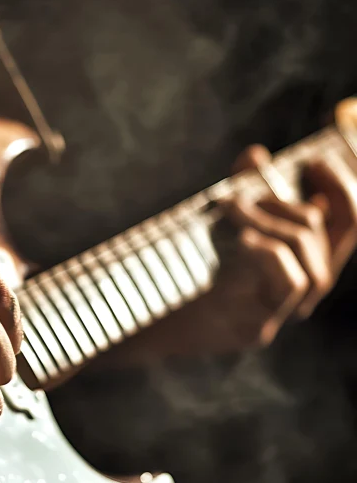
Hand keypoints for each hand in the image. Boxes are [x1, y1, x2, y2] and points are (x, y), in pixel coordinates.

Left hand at [200, 144, 356, 349]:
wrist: (145, 314)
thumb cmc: (183, 269)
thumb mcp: (218, 225)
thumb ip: (241, 190)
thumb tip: (257, 154)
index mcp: (299, 263)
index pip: (345, 225)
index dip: (341, 188)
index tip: (312, 161)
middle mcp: (301, 291)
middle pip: (329, 235)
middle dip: (287, 203)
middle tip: (246, 194)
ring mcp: (280, 313)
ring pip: (311, 260)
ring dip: (271, 223)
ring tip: (232, 211)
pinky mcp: (258, 328)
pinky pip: (291, 283)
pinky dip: (270, 253)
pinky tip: (243, 240)